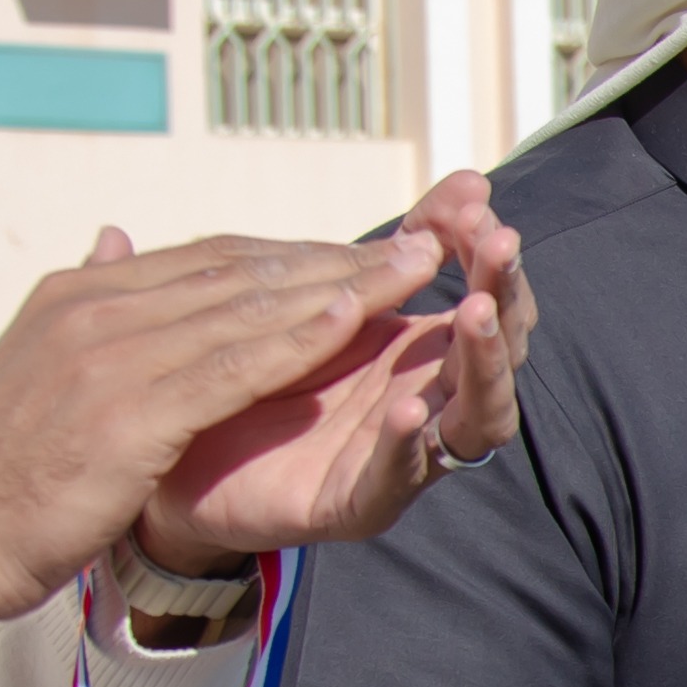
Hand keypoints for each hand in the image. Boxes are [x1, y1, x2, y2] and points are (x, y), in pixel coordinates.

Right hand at [0, 223, 474, 629]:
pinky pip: (234, 363)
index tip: (354, 254)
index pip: (205, 260)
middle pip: (239, 268)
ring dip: (340, 283)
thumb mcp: (35, 366)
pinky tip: (354, 320)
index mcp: (78, 295)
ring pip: (249, 304)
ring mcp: (113, 352)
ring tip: (413, 267)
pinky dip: (299, 337)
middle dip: (331, 255)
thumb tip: (110, 243)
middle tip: (413, 243)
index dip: (289, 255)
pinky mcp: (131, 408)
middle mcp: (98, 307)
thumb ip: (85, 303)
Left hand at [138, 173, 532, 574]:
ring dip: (483, 363)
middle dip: (505, 290)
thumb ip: (365, 255)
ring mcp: (400, 454)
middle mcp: (427, 398)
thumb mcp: (315, 302)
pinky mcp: (358, 503)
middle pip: (497, 347)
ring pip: (477, 417)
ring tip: (474, 311)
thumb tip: (447, 184)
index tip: (475, 195)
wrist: (181, 469)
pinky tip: (406, 410)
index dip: (482, 245)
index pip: (483, 291)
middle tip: (499, 242)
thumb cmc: (255, 383)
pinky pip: (396, 478)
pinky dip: (407, 446)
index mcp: (417, 349)